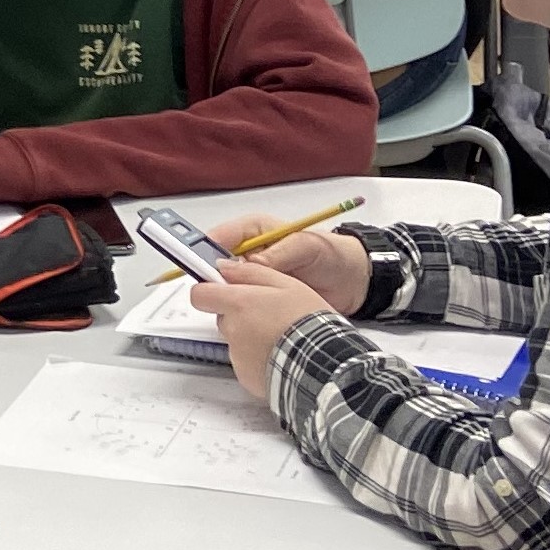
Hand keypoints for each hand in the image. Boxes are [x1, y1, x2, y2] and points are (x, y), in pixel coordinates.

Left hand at [188, 270, 340, 398]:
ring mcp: (237, 355)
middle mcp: (232, 330)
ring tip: (280, 334)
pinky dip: (258, 356)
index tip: (223, 287)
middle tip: (268, 313)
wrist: (322, 365)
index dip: (210, 289)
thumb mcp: (287, 284)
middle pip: (222, 316)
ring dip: (251, 335)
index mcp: (239, 304)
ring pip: (235, 338)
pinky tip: (281, 352)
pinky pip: (245, 360)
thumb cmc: (309, 322)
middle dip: (238, 313)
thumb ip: (251, 273)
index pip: (200, 294)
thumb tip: (224, 267)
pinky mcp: (245, 375)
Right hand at [205, 222, 372, 313]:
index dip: (202, 252)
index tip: (196, 268)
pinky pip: (241, 303)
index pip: (218, 237)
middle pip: (215, 264)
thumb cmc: (332, 255)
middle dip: (210, 279)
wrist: (354, 281)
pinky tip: (241, 318)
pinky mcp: (261, 297)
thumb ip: (276, 254)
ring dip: (225, 297)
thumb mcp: (306, 247)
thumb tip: (248, 265)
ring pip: (225, 287)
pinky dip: (238, 311)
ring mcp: (253, 277)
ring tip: (228, 309)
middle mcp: (249, 253)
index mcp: (254, 231)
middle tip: (210, 294)